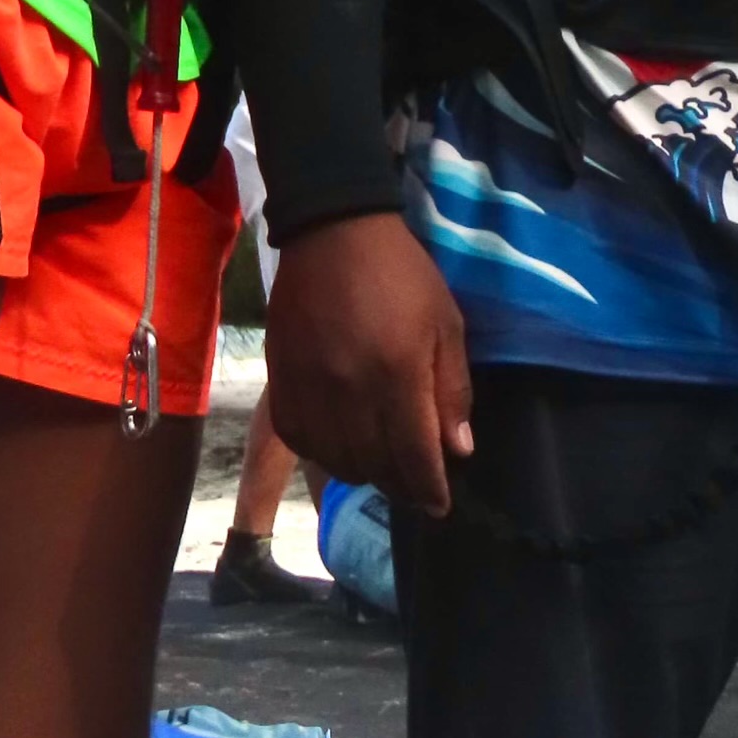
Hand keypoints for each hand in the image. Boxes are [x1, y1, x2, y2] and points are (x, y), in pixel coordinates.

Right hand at [262, 217, 477, 518]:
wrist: (333, 232)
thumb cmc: (403, 275)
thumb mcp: (447, 326)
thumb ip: (452, 390)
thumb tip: (457, 449)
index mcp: (398, 374)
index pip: (415, 456)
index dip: (430, 490)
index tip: (439, 505)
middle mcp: (350, 389)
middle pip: (374, 465)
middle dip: (399, 485)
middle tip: (413, 486)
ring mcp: (310, 385)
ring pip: (333, 457)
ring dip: (360, 472)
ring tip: (377, 467)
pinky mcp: (281, 376)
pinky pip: (296, 435)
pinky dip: (318, 451)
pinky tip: (336, 445)